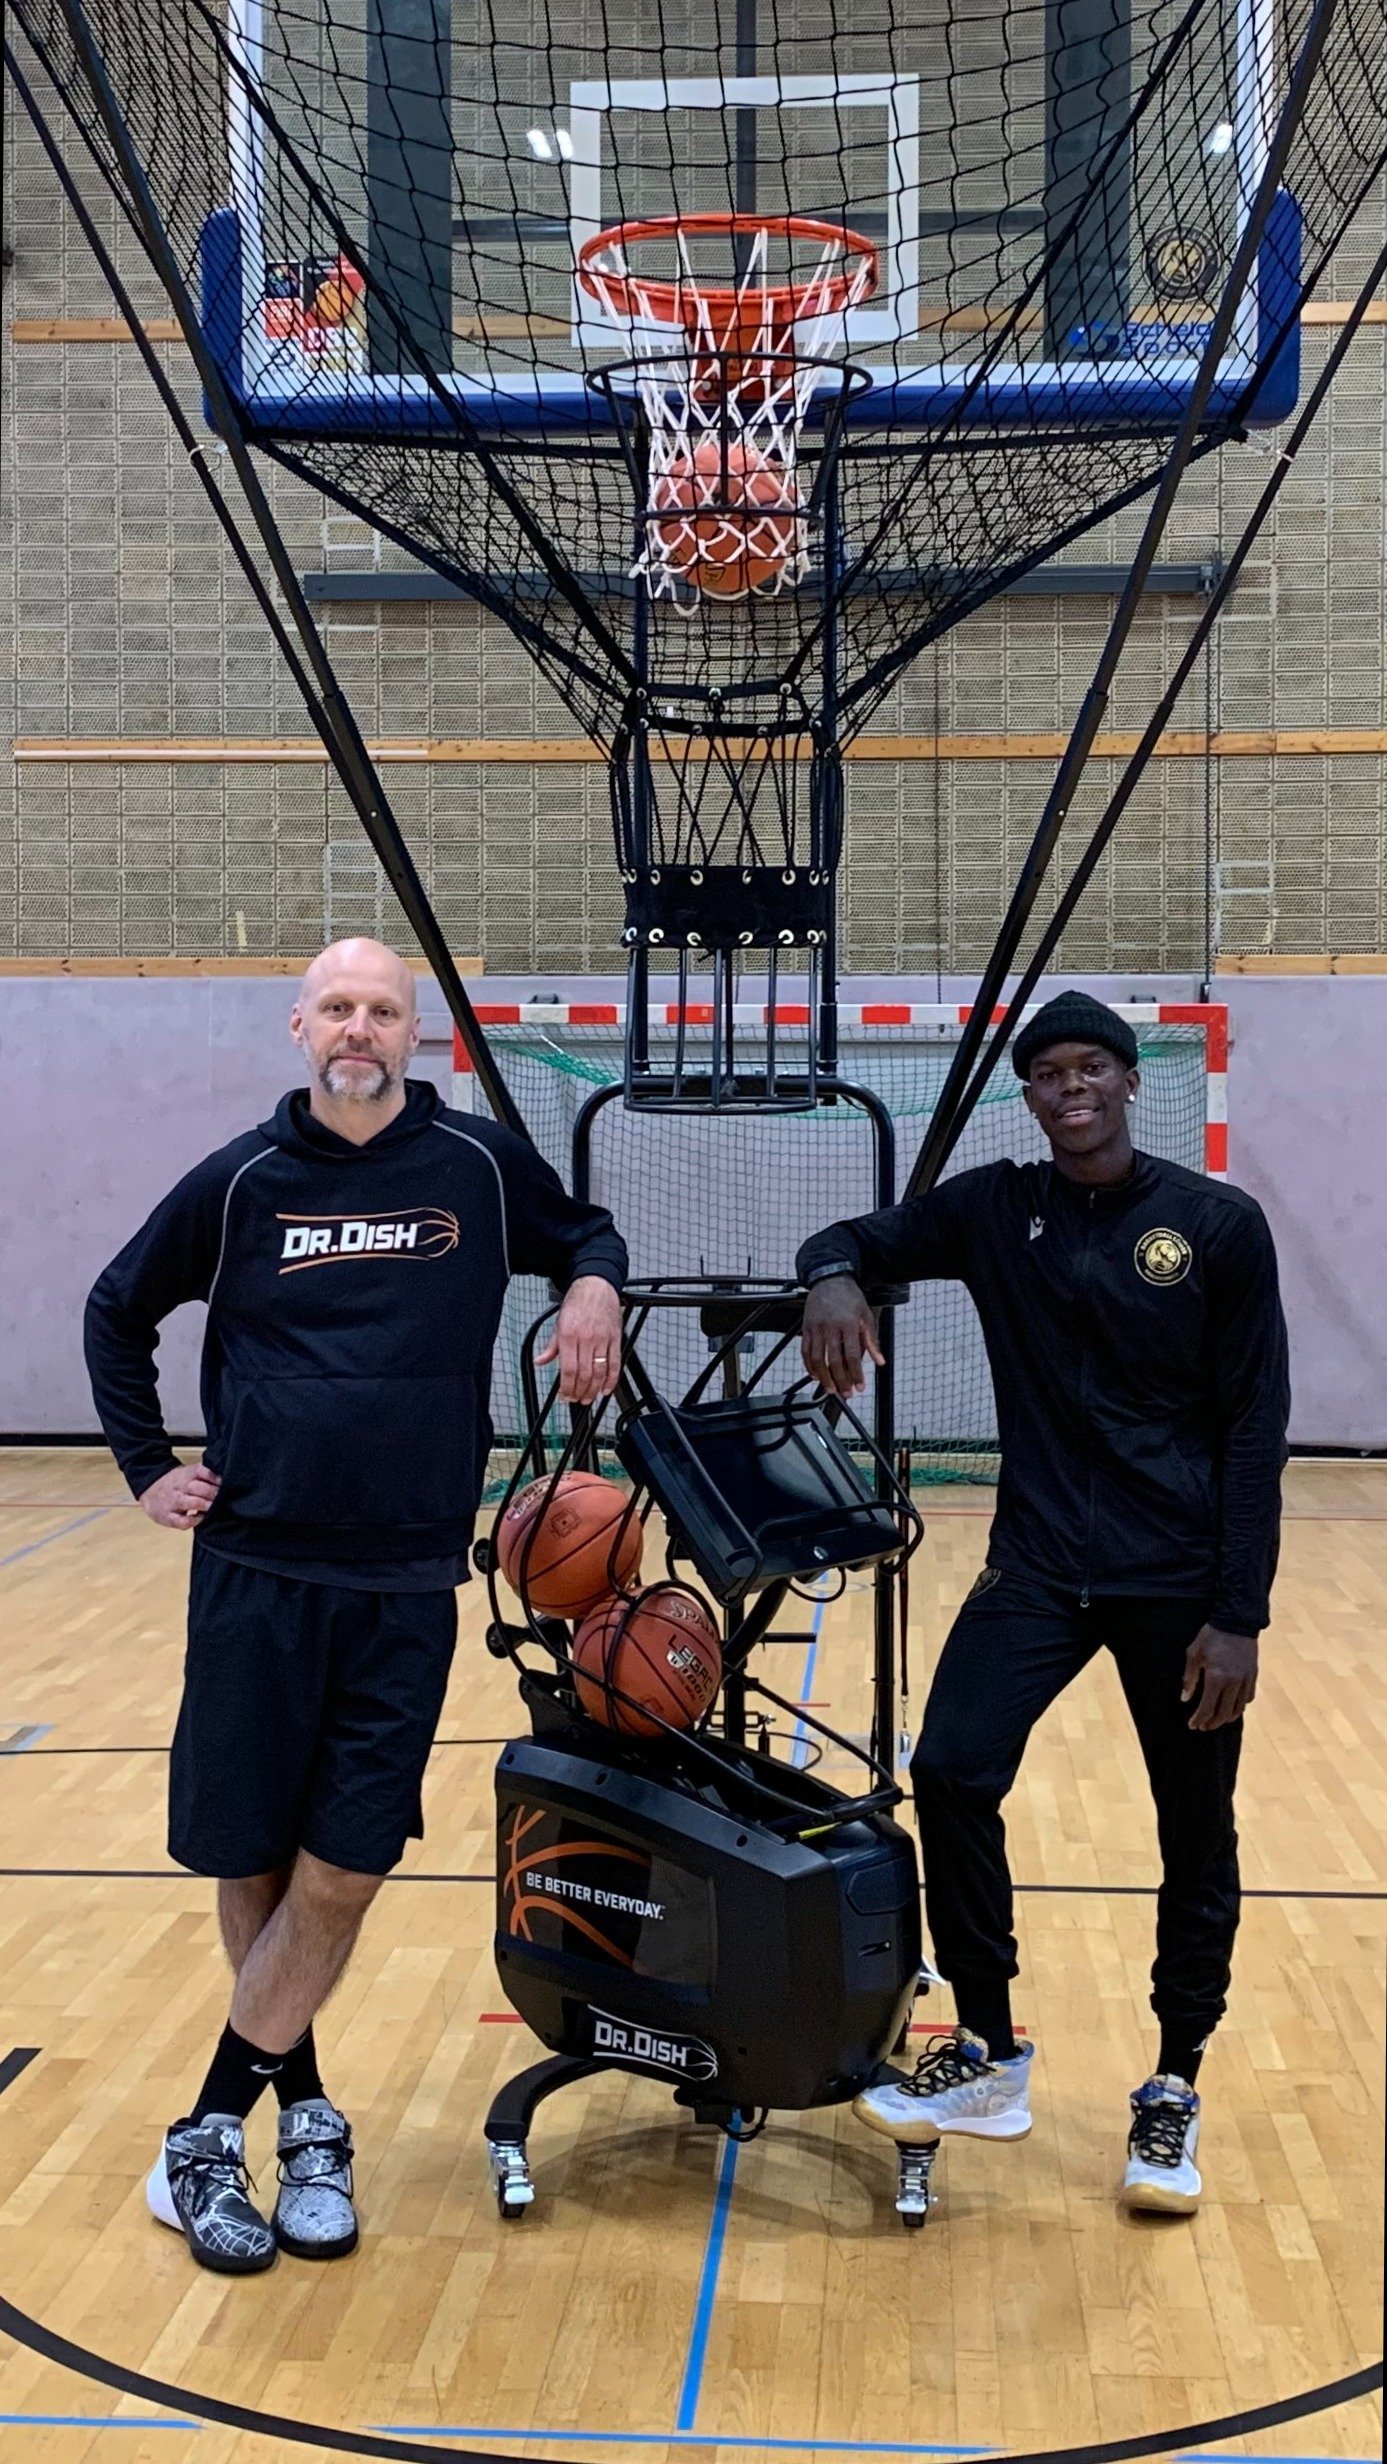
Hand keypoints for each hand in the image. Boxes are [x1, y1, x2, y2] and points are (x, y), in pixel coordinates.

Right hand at [139, 1463, 220, 1530]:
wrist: (148, 1491)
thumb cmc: (175, 1484)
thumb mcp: (186, 1474)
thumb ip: (203, 1476)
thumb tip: (225, 1481)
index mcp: (185, 1474)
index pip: (200, 1471)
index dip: (214, 1477)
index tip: (224, 1483)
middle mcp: (179, 1487)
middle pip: (198, 1487)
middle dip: (213, 1493)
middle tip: (223, 1497)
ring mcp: (172, 1502)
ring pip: (191, 1503)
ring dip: (206, 1506)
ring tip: (214, 1508)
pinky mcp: (167, 1517)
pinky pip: (182, 1521)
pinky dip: (194, 1521)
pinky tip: (200, 1518)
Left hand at [536, 1275, 623, 1405]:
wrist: (596, 1286)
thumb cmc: (577, 1303)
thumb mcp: (558, 1323)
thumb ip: (551, 1346)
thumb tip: (541, 1361)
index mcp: (569, 1335)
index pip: (568, 1369)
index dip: (567, 1387)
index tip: (565, 1395)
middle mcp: (586, 1338)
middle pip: (584, 1374)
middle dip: (580, 1391)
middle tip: (577, 1399)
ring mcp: (602, 1339)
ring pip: (600, 1371)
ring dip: (594, 1389)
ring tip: (589, 1397)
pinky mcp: (615, 1338)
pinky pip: (615, 1363)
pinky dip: (612, 1379)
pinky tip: (606, 1389)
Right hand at [800, 1274, 884, 1398]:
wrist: (829, 1279)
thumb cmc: (849, 1297)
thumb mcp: (866, 1316)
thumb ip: (872, 1340)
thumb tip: (879, 1361)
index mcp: (849, 1324)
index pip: (852, 1355)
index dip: (856, 1374)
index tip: (860, 1387)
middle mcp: (831, 1327)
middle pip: (834, 1360)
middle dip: (841, 1380)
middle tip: (847, 1393)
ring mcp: (816, 1328)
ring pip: (817, 1359)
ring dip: (824, 1377)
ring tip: (831, 1389)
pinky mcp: (805, 1329)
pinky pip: (805, 1351)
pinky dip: (809, 1366)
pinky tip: (815, 1375)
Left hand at [1182, 1623, 1257, 1729]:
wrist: (1236, 1620)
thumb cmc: (1211, 1635)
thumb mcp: (1194, 1653)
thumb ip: (1189, 1678)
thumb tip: (1185, 1698)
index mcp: (1216, 1677)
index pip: (1207, 1708)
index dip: (1199, 1719)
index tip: (1193, 1725)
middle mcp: (1233, 1682)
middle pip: (1224, 1713)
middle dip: (1212, 1723)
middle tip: (1204, 1726)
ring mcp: (1245, 1679)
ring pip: (1238, 1708)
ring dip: (1227, 1718)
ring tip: (1217, 1720)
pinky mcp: (1253, 1675)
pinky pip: (1248, 1697)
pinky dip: (1240, 1705)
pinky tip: (1232, 1706)